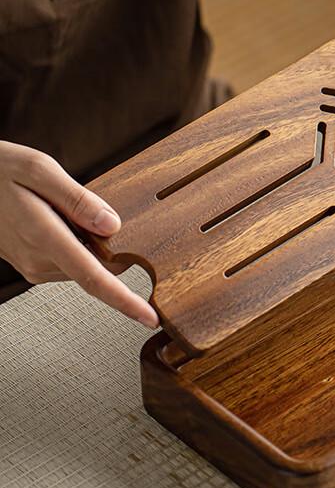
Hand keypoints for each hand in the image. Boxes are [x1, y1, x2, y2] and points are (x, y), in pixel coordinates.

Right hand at [0, 141, 158, 328]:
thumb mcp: (39, 170)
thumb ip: (78, 200)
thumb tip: (112, 226)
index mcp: (44, 237)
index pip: (93, 279)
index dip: (126, 301)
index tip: (149, 317)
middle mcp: (38, 260)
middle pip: (98, 266)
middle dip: (110, 246)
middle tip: (92, 210)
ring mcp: (33, 266)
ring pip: (86, 262)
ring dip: (90, 242)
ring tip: (61, 208)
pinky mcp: (32, 265)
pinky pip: (71, 259)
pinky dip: (78, 242)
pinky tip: (58, 218)